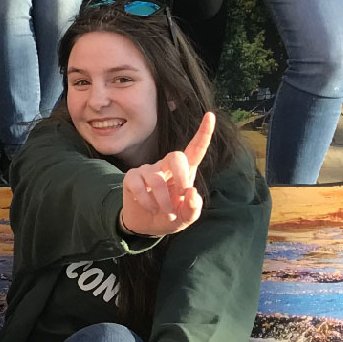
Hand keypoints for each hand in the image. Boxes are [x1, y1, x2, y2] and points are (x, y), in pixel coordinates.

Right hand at [120, 112, 215, 237]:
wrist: (145, 225)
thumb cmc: (169, 216)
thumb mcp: (186, 218)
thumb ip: (192, 209)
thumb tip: (192, 192)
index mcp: (184, 172)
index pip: (194, 150)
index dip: (203, 133)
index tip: (210, 115)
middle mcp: (166, 166)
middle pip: (175, 156)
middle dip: (181, 176)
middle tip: (182, 194)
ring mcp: (147, 170)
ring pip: (156, 178)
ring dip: (163, 201)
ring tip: (166, 213)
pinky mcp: (131, 177)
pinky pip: (139, 185)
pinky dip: (147, 201)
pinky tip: (151, 208)